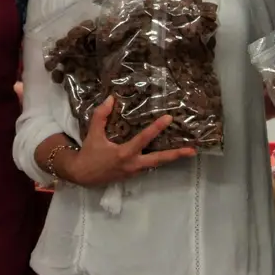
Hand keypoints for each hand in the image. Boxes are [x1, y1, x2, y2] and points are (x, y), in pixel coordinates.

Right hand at [60, 96, 195, 187]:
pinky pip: (149, 166)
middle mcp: (133, 164)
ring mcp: (134, 171)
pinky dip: (158, 160)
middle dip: (175, 155)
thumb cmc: (89, 153)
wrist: (82, 175)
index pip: (144, 139)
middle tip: (192, 151)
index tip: (169, 118)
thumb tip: (111, 99)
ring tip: (186, 152)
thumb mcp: (93, 134)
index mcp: (124, 153)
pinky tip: (167, 154)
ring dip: (170, 158)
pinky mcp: (132, 175)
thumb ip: (101, 116)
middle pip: (159, 160)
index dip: (157, 128)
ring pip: (156, 164)